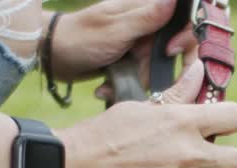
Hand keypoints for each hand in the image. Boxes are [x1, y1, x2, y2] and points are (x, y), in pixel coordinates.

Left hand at [48, 0, 195, 83]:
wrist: (51, 57)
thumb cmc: (79, 39)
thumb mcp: (115, 30)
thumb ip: (147, 17)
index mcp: (143, 9)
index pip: (182, 19)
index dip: (185, 38)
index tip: (171, 52)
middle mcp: (144, 25)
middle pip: (173, 48)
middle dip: (156, 67)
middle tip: (138, 74)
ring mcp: (136, 44)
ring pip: (156, 67)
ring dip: (138, 80)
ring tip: (112, 83)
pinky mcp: (128, 61)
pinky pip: (140, 76)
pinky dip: (126, 85)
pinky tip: (106, 88)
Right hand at [53, 61, 236, 167]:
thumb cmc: (101, 136)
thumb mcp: (138, 108)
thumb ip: (175, 96)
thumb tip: (199, 73)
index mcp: (182, 122)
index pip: (236, 118)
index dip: (230, 120)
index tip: (221, 124)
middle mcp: (188, 155)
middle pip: (235, 160)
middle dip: (222, 156)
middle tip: (202, 156)